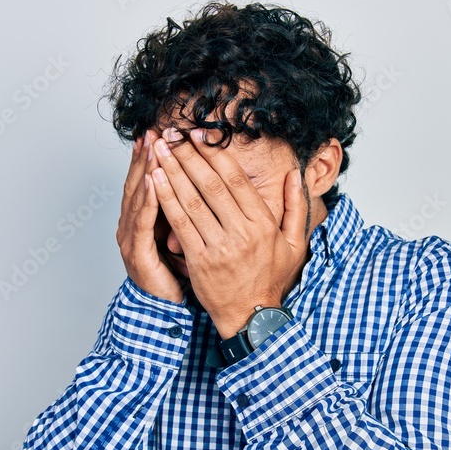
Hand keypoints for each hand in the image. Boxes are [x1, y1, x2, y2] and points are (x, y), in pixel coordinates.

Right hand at [116, 129, 184, 304]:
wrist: (163, 310)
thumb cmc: (176, 274)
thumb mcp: (183, 236)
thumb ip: (187, 211)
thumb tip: (204, 185)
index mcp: (145, 220)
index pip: (150, 181)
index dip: (156, 157)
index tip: (165, 132)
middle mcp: (134, 225)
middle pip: (140, 183)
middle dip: (148, 156)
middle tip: (156, 130)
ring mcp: (132, 239)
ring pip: (138, 198)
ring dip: (146, 171)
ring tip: (154, 147)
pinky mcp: (138, 255)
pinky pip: (143, 225)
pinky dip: (147, 202)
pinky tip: (154, 183)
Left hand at [149, 127, 308, 337]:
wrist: (252, 317)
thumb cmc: (271, 278)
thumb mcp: (294, 243)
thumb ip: (296, 207)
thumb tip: (294, 175)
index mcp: (264, 224)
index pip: (236, 179)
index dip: (215, 153)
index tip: (199, 134)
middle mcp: (242, 233)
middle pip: (210, 184)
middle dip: (188, 154)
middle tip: (172, 132)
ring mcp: (219, 247)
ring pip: (191, 200)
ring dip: (172, 170)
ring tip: (158, 147)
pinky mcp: (199, 261)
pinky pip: (179, 224)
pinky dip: (166, 199)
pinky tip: (155, 180)